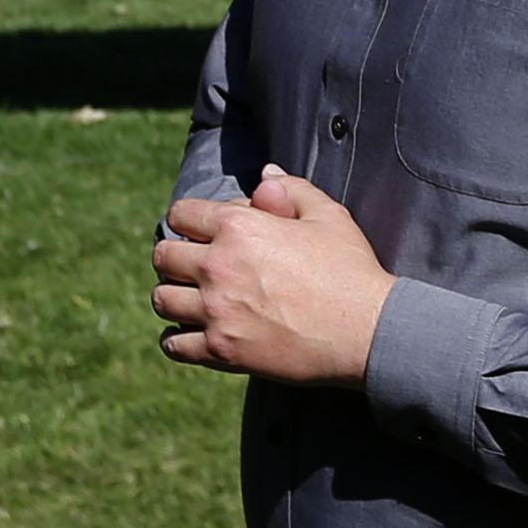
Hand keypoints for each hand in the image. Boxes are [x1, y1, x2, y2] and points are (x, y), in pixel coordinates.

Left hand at [152, 166, 396, 384]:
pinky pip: (174, 344)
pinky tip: (191, 332)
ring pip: (162, 299)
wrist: (365, 330)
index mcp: (239, 227)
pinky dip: (177, 339)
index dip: (190, 219)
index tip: (200, 231)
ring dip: (172, 295)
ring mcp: (216, 311)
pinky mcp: (221, 350)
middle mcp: (218, 266)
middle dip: (176, 256)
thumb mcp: (327, 216)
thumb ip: (291, 191)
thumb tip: (264, 178)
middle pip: (164, 256)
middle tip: (193, 265)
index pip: (182, 214)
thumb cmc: (350, 270)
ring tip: (190, 298)